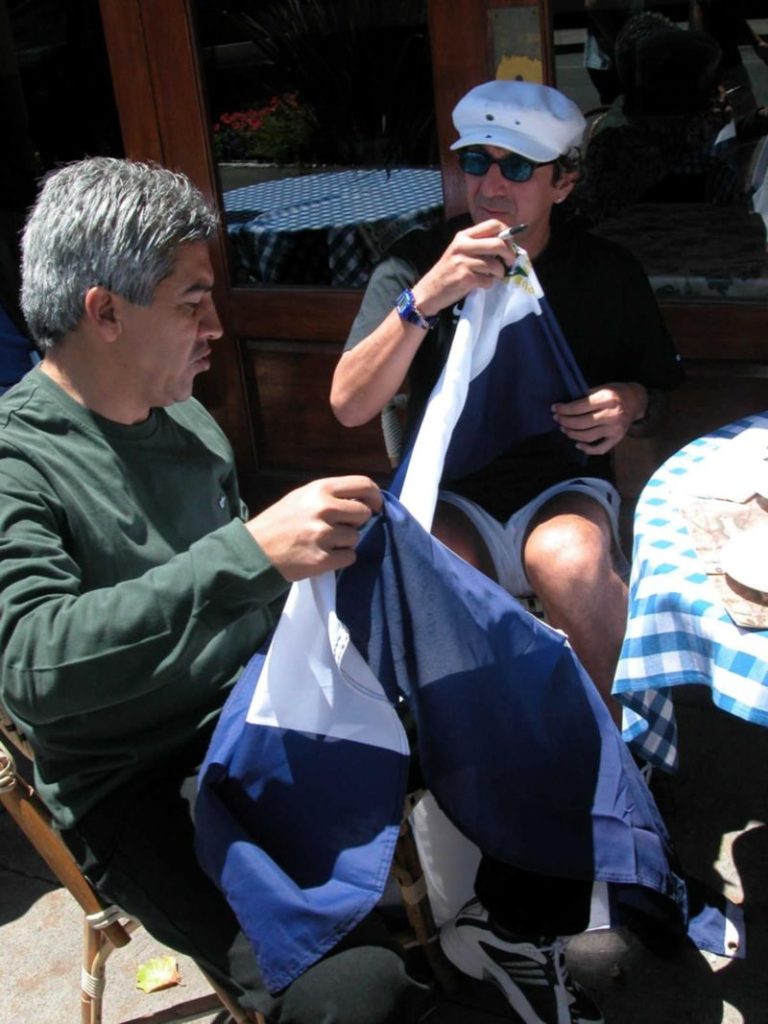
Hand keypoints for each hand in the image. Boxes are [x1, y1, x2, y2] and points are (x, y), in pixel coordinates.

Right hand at [246, 476, 381, 580]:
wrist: (254, 550)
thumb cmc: (280, 522)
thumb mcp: (302, 497)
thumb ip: (331, 495)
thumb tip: (366, 500)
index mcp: (320, 489)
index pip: (363, 485)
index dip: (375, 496)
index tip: (376, 506)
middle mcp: (324, 509)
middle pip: (364, 513)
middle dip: (356, 522)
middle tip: (339, 527)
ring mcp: (323, 535)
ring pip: (355, 538)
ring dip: (345, 542)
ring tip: (323, 542)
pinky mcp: (322, 559)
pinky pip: (349, 558)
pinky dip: (340, 559)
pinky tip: (323, 555)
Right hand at [413, 219, 517, 315]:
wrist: (430, 291)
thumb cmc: (449, 271)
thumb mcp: (460, 252)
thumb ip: (479, 245)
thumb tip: (507, 245)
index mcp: (463, 236)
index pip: (493, 224)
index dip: (507, 233)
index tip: (510, 244)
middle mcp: (462, 246)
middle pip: (498, 244)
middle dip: (509, 254)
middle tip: (509, 262)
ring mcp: (463, 262)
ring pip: (495, 265)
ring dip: (499, 273)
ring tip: (493, 276)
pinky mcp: (464, 278)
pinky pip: (488, 280)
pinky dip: (489, 284)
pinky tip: (481, 284)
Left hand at [551, 383, 646, 454]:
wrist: (638, 401)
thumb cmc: (617, 392)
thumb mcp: (603, 387)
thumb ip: (586, 395)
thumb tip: (566, 405)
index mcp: (607, 399)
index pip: (580, 407)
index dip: (564, 409)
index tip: (554, 408)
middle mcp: (612, 415)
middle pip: (581, 423)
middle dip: (565, 421)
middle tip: (557, 418)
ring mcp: (615, 429)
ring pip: (588, 436)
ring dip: (572, 434)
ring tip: (563, 428)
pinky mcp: (617, 439)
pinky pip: (600, 449)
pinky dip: (587, 449)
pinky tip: (577, 444)